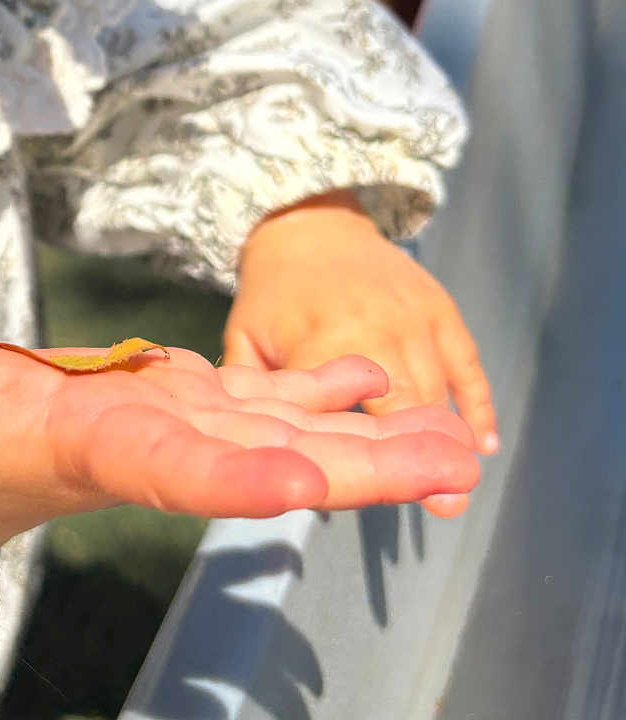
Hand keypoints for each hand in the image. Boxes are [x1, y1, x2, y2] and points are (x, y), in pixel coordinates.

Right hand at [0, 321, 478, 598]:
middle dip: (357, 465)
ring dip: (368, 430)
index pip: (170, 470)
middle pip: (265, 458)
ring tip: (455, 430)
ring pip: (283, 426)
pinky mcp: (180, 403)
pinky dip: (319, 389)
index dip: (233, 476)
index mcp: (95, 449)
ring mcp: (176, 423)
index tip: (302, 482)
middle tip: (451, 460)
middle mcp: (155, 445)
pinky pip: (261, 398)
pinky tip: (368, 373)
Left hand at [224, 191, 497, 517]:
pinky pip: (467, 364)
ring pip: (438, 388)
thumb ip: (251, 388)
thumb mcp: (246, 335)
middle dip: (420, 454)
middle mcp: (374, 330)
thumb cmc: (273, 293)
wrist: (312, 224)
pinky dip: (479, 405)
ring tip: (456, 484)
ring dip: (449, 437)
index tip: (373, 490)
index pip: (338, 408)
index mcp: (318, 341)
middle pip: (403, 403)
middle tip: (441, 505)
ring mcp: (413, 319)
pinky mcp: (440, 310)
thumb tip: (256, 448)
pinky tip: (483, 443)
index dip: (354, 451)